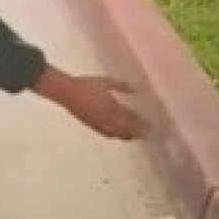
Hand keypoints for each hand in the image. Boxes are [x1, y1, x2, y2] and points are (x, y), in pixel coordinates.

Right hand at [33, 66, 147, 139]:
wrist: (67, 92)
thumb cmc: (87, 85)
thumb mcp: (106, 81)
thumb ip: (120, 86)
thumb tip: (134, 89)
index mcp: (112, 108)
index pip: (130, 118)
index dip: (140, 123)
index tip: (150, 127)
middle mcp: (107, 119)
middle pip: (124, 129)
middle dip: (135, 132)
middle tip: (145, 135)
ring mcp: (98, 124)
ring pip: (115, 134)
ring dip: (125, 136)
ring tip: (132, 137)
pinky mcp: (91, 125)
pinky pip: (105, 134)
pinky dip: (113, 136)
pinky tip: (114, 135)